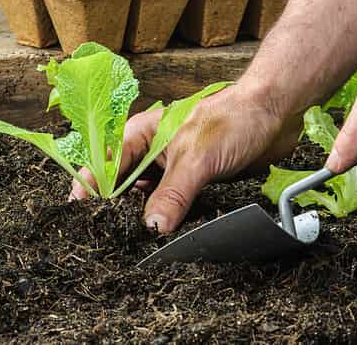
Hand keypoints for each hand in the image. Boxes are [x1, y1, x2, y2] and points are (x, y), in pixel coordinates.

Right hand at [69, 84, 300, 233]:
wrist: (275, 113)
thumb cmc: (233, 118)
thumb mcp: (196, 158)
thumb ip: (172, 194)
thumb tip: (151, 228)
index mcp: (141, 135)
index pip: (104, 165)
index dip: (90, 190)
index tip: (81, 216)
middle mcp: (152, 152)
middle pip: (122, 186)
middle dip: (116, 210)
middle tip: (111, 238)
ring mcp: (172, 168)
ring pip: (147, 199)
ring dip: (144, 218)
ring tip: (134, 243)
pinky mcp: (193, 182)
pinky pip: (173, 206)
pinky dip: (168, 221)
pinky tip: (167, 236)